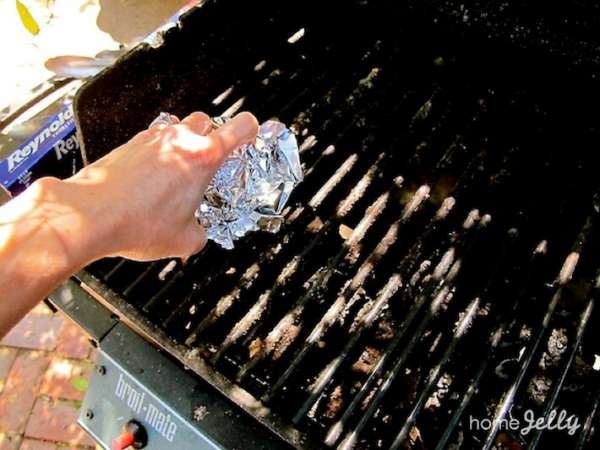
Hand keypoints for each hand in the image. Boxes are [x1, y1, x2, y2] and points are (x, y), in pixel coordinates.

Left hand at [56, 110, 257, 261]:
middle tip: (210, 161)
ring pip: (176, 129)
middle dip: (212, 137)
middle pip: (206, 121)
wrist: (89, 217)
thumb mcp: (184, 240)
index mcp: (203, 158)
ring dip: (182, 145)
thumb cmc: (136, 223)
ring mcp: (150, 139)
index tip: (251, 134)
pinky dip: (157, 155)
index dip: (251, 129)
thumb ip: (200, 232)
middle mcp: (178, 140)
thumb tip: (197, 232)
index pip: (240, 126)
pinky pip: (151, 142)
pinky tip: (151, 182)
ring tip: (177, 175)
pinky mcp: (127, 146)